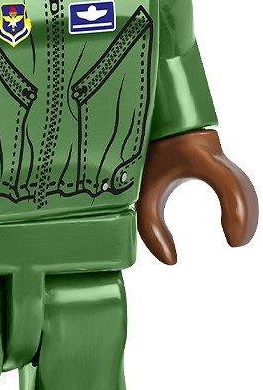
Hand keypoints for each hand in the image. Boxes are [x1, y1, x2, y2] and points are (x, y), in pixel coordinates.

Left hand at [137, 129, 257, 264]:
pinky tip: (238, 225)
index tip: (232, 241)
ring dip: (247, 212)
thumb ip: (151, 230)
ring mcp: (217, 154)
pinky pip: (240, 184)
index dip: (237, 211)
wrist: (151, 128)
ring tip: (238, 238)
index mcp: (191, 152)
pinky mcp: (219, 161)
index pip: (227, 181)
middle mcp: (210, 150)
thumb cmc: (146, 159)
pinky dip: (243, 205)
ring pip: (244, 184)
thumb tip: (171, 260)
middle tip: (236, 243)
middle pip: (241, 184)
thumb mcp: (142, 194)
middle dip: (245, 217)